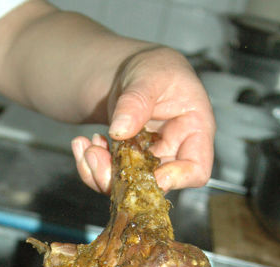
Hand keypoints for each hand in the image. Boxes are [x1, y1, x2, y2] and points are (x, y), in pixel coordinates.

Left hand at [71, 46, 214, 193]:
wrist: (132, 70)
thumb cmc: (155, 67)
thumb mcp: (150, 75)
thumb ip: (137, 101)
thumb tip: (120, 131)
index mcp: (194, 131)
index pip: (196, 169)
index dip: (176, 178)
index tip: (148, 172)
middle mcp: (174, 153)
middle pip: (156, 184)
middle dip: (123, 177)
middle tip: (94, 155)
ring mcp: (150, 162)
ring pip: (129, 186)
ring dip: (101, 174)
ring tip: (86, 146)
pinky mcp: (129, 165)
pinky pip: (111, 177)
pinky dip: (92, 166)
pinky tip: (83, 144)